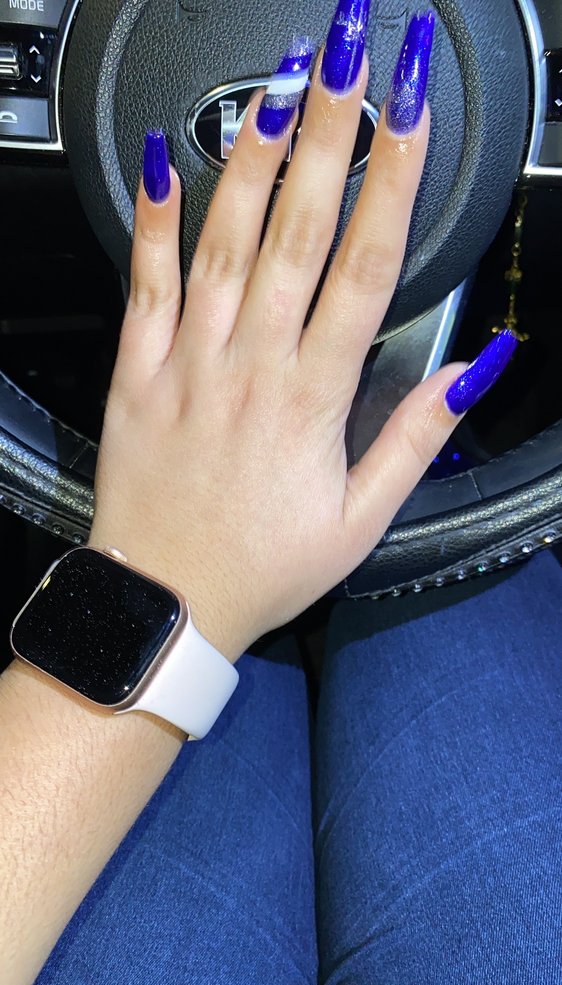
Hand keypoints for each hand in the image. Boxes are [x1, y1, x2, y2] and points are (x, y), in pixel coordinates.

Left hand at [89, 38, 507, 662]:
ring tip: (282, 84)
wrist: (166, 604)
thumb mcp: (362, 519)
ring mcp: (189, 361)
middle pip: (300, 228)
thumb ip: (418, 438)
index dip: (396, 179)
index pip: (367, 265)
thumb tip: (474, 370)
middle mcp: (252, 364)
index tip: (414, 112)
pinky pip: (144, 282)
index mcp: (313, 397)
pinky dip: (153, 219)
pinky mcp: (137, 371)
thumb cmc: (262, 564)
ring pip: (224, 240)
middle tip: (351, 56)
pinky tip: (165, 160)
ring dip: (255, 155)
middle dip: (333, 132)